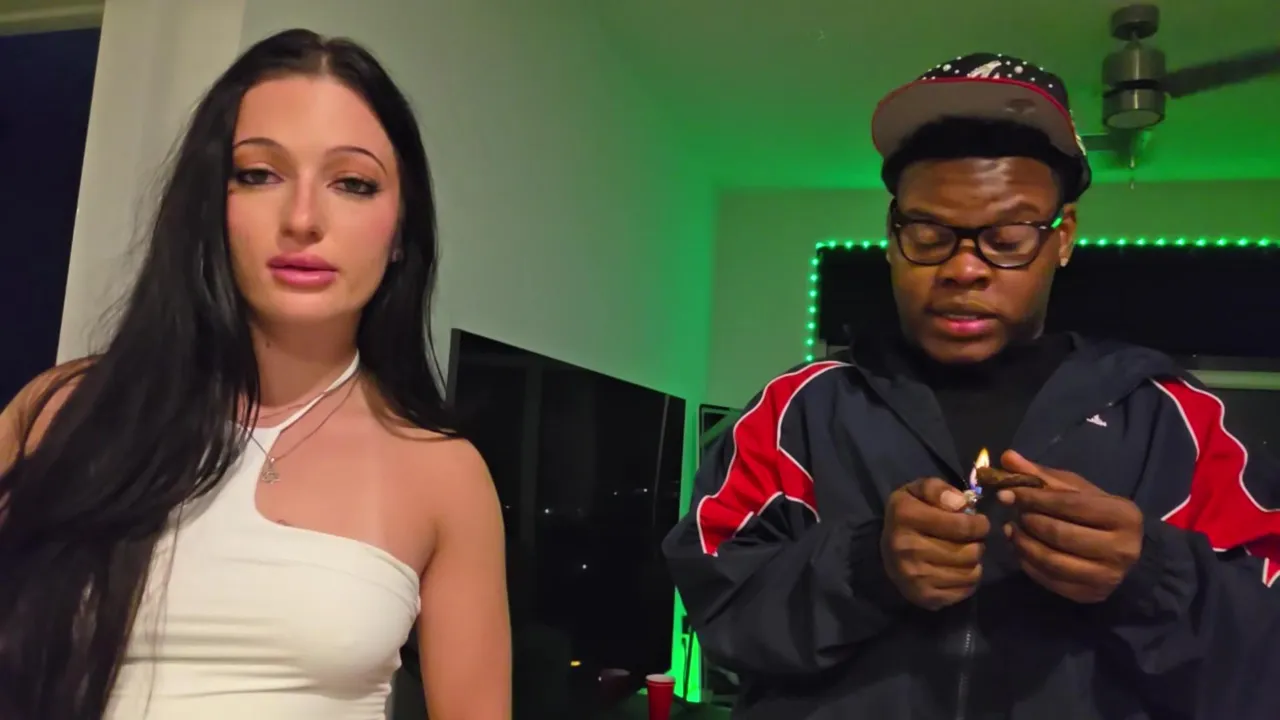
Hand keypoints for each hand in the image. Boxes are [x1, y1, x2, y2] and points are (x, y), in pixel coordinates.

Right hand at [882, 477, 989, 610]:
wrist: (887, 553)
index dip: (979, 524)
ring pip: (970, 573)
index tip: (979, 522)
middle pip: (969, 552)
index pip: (962, 525)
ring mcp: (915, 575)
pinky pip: (965, 590)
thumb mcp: (917, 492)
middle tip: (972, 540)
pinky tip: (958, 569)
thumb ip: (938, 489)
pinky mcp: (924, 596)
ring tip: (965, 553)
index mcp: (905, 516)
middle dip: (977, 543)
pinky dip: (969, 580)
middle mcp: (907, 548)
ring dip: (974, 562)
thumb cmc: (909, 516)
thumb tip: (962, 504)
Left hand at [997, 450, 1143, 603]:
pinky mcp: (1091, 595)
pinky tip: (1021, 550)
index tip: (1007, 493)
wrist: (1128, 555)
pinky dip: (1028, 564)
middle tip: (1013, 513)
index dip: (1034, 498)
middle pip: (1059, 533)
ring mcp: (1107, 576)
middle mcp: (1121, 548)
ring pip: (1051, 560)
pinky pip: (1049, 580)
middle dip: (1029, 521)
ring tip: (1012, 530)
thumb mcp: (1079, 491)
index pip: (1069, 504)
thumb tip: (1007, 457)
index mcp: (1122, 515)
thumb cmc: (1099, 516)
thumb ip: (1044, 476)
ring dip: (1023, 544)